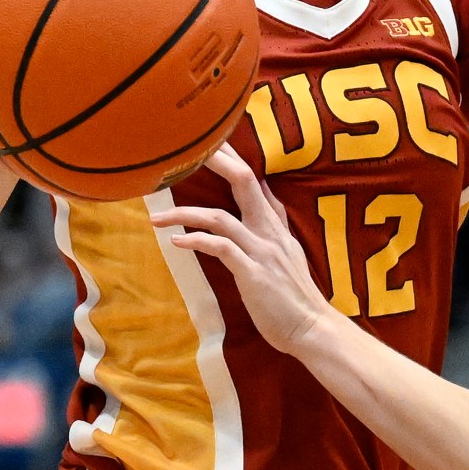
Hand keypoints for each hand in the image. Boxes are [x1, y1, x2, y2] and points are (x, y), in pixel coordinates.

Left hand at [149, 144, 340, 354]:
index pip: (253, 180)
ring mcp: (261, 251)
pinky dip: (196, 240)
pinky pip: (220, 248)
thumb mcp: (287, 251)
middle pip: (243, 181)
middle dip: (216, 161)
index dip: (232, 158)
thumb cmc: (295, 297)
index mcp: (275, 226)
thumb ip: (274, 223)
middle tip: (186, 149)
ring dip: (184, 213)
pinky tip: (175, 241)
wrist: (312, 328)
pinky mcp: (252, 272)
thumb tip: (261, 196)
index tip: (210, 141)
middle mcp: (269, 231)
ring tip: (155, 217)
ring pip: (220, 217)